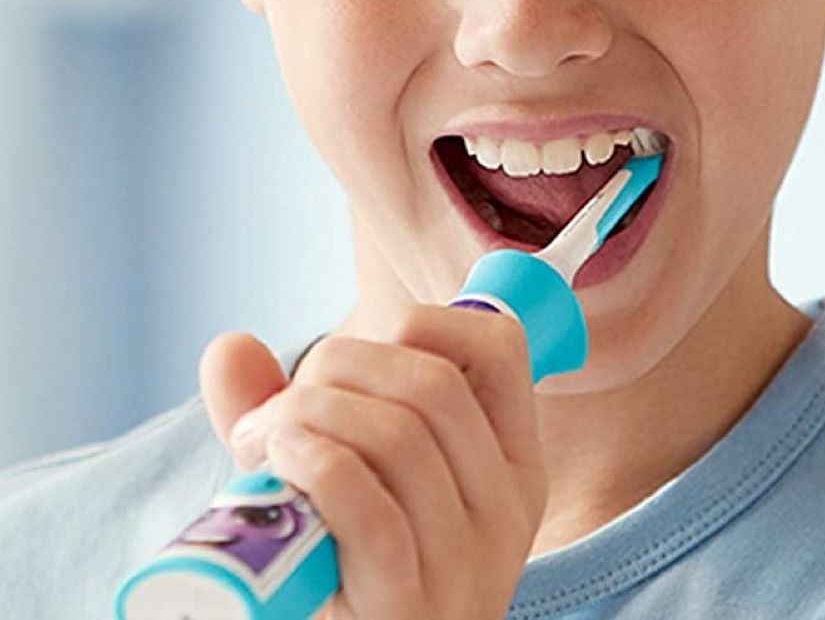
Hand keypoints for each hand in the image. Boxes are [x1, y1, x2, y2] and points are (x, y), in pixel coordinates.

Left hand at [199, 304, 548, 619]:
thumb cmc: (343, 567)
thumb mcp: (339, 477)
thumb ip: (292, 410)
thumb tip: (229, 347)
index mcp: (507, 464)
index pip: (499, 345)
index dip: (422, 322)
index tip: (357, 357)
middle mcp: (503, 510)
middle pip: (432, 382)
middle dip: (335, 366)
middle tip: (278, 409)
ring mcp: (463, 565)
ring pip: (399, 434)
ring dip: (306, 414)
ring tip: (263, 446)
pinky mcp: (406, 609)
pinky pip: (366, 505)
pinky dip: (312, 463)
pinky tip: (278, 466)